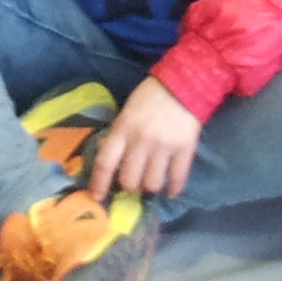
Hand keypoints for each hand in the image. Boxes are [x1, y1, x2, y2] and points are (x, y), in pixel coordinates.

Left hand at [90, 76, 202, 203]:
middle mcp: (141, 141)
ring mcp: (163, 146)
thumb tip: (112, 161)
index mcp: (123, 129)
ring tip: (152, 183)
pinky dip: (174, 188)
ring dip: (150, 187)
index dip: (99, 183)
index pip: (105, 162)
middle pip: (129, 180)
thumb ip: (120, 134)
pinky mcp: (184, 149)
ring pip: (152, 184)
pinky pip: (177, 178)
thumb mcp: (127, 112)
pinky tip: (171, 191)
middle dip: (129, 186)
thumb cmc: (151, 96)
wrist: (183, 82)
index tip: (97, 197)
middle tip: (133, 184)